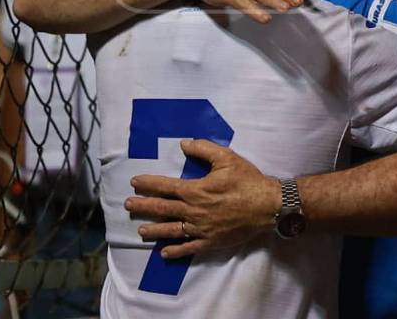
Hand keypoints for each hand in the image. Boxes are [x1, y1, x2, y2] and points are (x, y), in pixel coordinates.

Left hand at [125, 139, 280, 259]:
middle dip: (143, 206)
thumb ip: (203, 149)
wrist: (268, 206)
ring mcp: (201, 229)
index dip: (148, 184)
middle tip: (128, 205)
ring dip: (154, 231)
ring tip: (140, 231)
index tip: (134, 182)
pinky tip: (164, 253)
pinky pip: (188, 248)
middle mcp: (193, 211)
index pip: (165, 186)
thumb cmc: (247, 180)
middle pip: (163, 209)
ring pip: (171, 231)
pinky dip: (175, 251)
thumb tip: (183, 144)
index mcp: (195, 190)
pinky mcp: (210, 242)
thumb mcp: (226, 158)